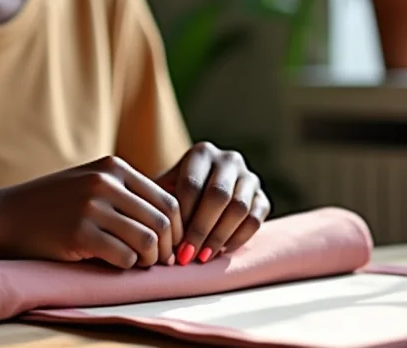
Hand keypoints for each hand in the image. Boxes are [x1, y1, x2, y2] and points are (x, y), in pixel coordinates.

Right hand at [0, 156, 182, 269]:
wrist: (6, 215)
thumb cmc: (52, 204)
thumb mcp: (90, 182)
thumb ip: (125, 191)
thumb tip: (172, 220)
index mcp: (113, 167)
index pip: (168, 199)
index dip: (176, 228)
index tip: (169, 246)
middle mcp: (105, 182)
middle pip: (162, 222)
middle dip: (166, 248)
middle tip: (156, 261)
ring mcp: (92, 207)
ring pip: (148, 241)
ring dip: (147, 260)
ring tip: (135, 263)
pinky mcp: (80, 234)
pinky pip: (124, 258)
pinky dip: (125, 266)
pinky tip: (110, 262)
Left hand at [156, 141, 270, 264]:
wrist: (205, 191)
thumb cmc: (177, 192)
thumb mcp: (166, 187)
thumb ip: (157, 200)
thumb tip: (148, 226)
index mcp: (202, 152)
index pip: (192, 183)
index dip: (183, 215)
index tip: (172, 242)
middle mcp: (229, 159)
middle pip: (217, 195)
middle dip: (201, 229)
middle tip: (187, 255)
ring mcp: (249, 177)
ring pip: (239, 208)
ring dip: (219, 237)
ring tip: (202, 257)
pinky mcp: (262, 197)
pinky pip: (255, 220)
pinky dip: (238, 239)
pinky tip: (220, 252)